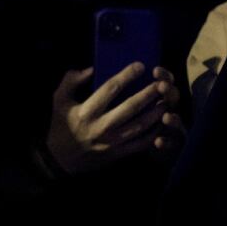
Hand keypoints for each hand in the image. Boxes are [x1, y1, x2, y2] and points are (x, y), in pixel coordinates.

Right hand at [44, 64, 184, 175]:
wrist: (59, 160)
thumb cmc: (61, 126)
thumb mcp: (59, 101)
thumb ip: (72, 81)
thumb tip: (91, 69)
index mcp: (86, 112)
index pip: (110, 89)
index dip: (127, 76)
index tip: (140, 65)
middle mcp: (101, 127)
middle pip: (130, 107)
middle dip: (148, 93)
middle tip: (161, 82)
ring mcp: (111, 142)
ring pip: (139, 126)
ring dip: (155, 112)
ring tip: (167, 99)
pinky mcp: (118, 153)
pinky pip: (141, 143)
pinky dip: (154, 132)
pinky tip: (162, 121)